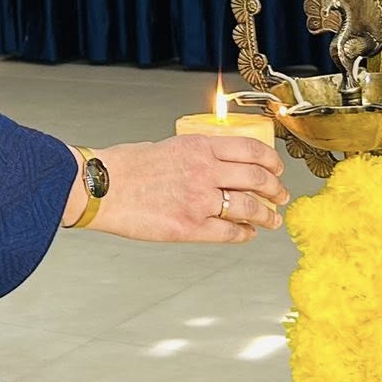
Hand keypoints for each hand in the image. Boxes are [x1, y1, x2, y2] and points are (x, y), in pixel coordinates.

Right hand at [64, 136, 288, 243]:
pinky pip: (229, 232)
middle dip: (275, 189)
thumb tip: (216, 167)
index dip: (270, 160)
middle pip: (257, 178)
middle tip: (281, 196)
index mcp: (199, 146)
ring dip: (267, 215)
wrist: (101, 188)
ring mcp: (199, 200)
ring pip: (249, 207)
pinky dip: (244, 234)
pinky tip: (247, 234)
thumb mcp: (167, 147)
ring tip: (272, 220)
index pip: (250, 149)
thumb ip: (195, 156)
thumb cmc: (125, 167)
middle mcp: (204, 171)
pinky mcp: (189, 227)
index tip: (276, 168)